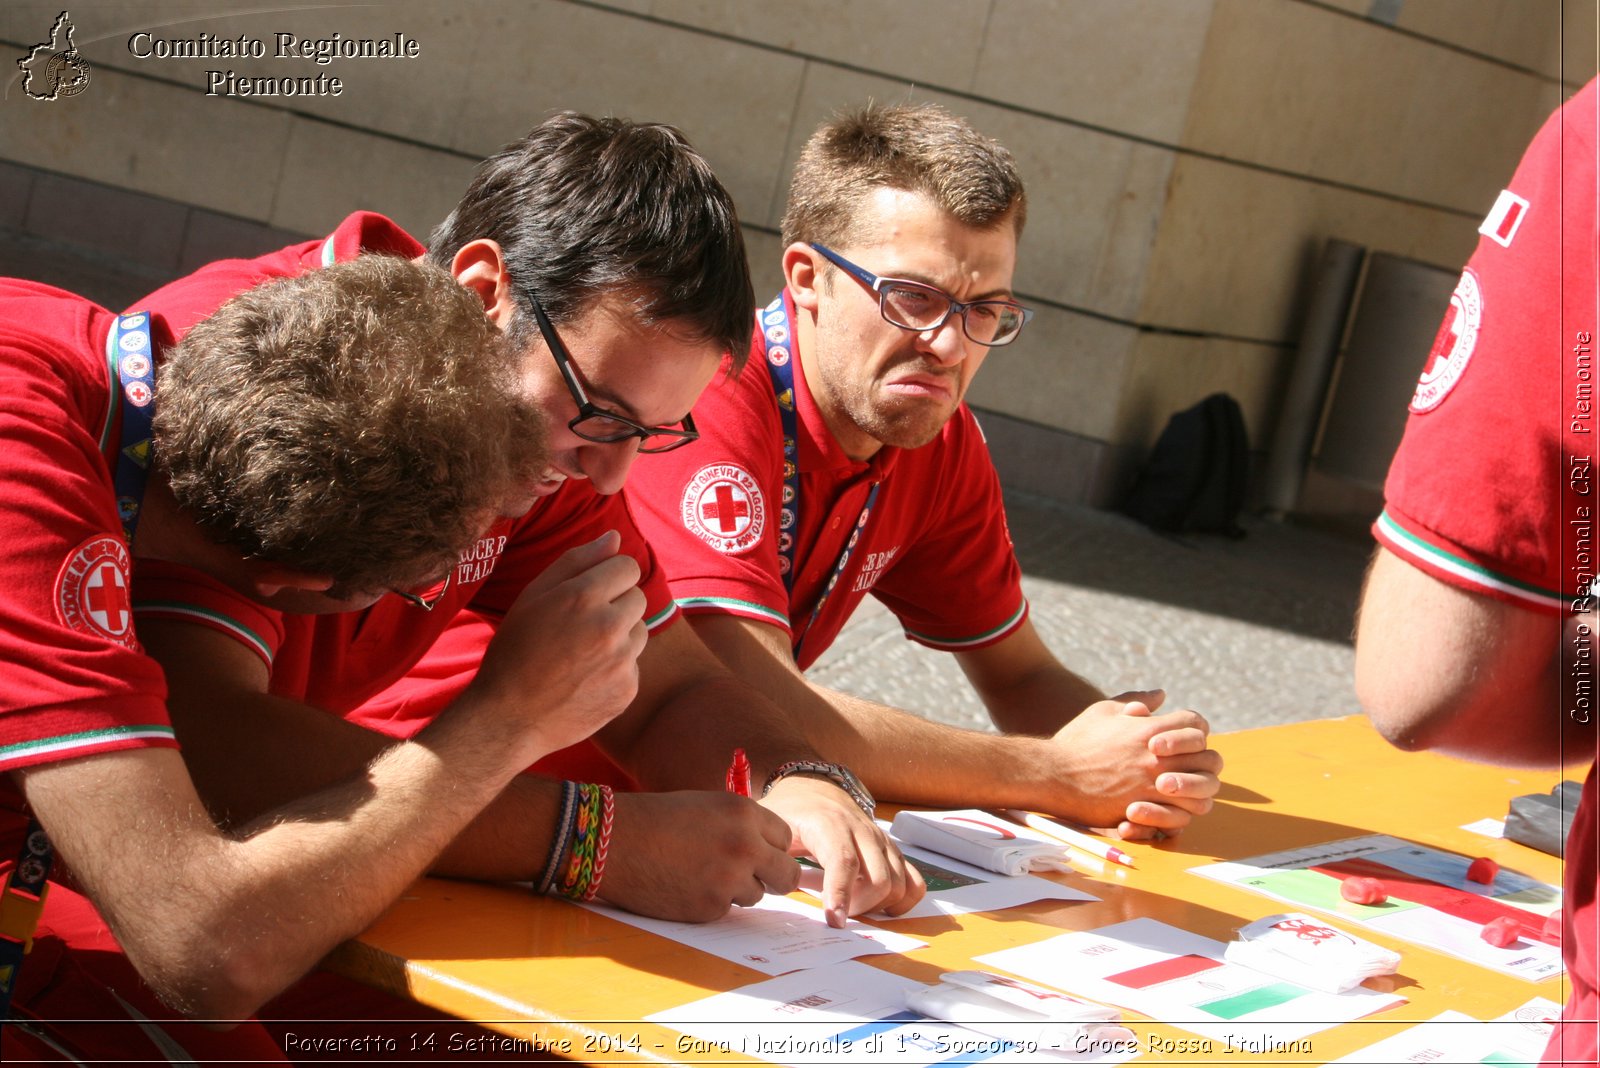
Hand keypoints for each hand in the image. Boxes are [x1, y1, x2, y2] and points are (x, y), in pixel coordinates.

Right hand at [465, 531, 646, 757]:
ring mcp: (621, 662)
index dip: (609, 577)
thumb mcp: (533, 596)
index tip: (589, 593)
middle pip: (638, 597)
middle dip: (616, 605)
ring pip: (639, 631)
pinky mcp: (627, 690)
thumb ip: (577, 561)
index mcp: (583, 597)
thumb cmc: (515, 650)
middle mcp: (608, 627)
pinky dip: (616, 669)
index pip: (628, 567)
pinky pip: (633, 665)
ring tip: (582, 653)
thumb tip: (615, 538)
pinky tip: (586, 678)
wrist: (509, 717)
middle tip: (581, 626)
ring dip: (619, 636)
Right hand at [597, 791, 799, 921]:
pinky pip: (725, 909)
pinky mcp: (710, 908)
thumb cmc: (656, 819)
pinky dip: (710, 902)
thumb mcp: (708, 807)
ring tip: (701, 874)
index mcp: (745, 814)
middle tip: (756, 877)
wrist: (613, 841)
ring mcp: (729, 880)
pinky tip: (685, 886)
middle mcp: (745, 847)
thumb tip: (767, 852)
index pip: (785, 840)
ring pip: (756, 895)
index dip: (772, 848)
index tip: (760, 853)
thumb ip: (742, 827)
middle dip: (775, 878)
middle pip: (787, 875)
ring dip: (737, 890)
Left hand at [760, 776, 924, 926]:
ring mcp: (882, 840)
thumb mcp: (773, 828)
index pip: (844, 861)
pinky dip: (902, 900)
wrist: (813, 789)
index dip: (841, 894)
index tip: (834, 921)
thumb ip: (772, 854)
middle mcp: (863, 830)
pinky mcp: (892, 850)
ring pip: (900, 884)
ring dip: (879, 906)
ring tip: (851, 904)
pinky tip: (878, 905)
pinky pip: (914, 881)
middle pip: (880, 879)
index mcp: (830, 824)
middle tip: (837, 913)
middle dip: (861, 907)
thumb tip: (774, 886)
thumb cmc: (791, 813)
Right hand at [1043, 690, 1221, 837]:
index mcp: (1150, 729)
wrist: (1053, 774)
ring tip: (1186, 790)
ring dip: (1199, 790)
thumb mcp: (1104, 711)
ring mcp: (1153, 785)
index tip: (1189, 739)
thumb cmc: (1076, 741)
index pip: (1196, 724)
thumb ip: (1135, 699)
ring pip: (1204, 792)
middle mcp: (1157, 757)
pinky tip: (1172, 807)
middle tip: (1193, 766)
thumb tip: (1161, 694)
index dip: (1197, 730)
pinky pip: (1183, 816)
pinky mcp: (1145, 809)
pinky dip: (1183, 812)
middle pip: (1209, 758)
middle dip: (1205, 761)